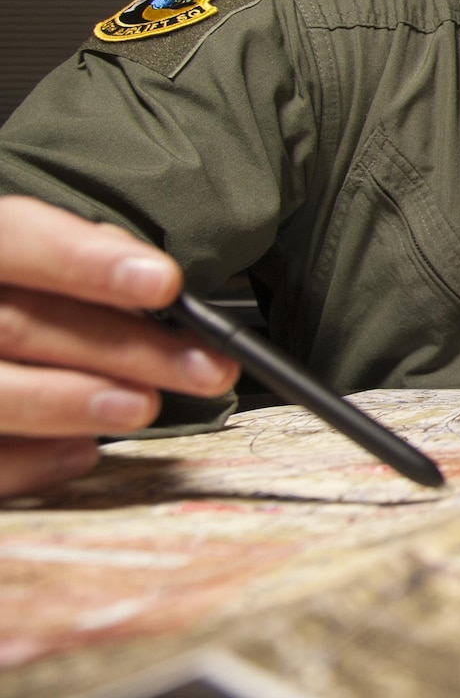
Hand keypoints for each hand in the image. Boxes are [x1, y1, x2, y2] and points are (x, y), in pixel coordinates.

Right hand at [0, 196, 237, 496]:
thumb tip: (152, 284)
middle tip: (203, 367)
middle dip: (119, 347)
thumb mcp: (26, 267)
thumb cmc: (13, 303)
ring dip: (73, 402)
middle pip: (19, 325)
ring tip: (143, 407)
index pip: (12, 237)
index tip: (164, 282)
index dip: (83, 259)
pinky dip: (29, 461)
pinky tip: (84, 453)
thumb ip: (73, 267)